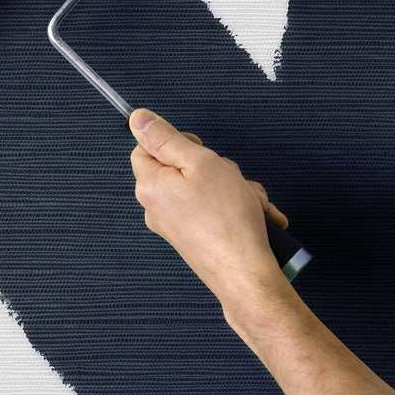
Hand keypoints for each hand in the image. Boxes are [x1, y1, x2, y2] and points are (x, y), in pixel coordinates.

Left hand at [129, 108, 287, 308]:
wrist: (247, 275)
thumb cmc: (226, 220)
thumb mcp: (199, 161)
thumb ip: (165, 137)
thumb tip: (138, 118)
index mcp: (150, 185)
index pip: (145, 147)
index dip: (174, 141)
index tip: (198, 149)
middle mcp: (156, 207)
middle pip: (179, 166)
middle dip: (213, 166)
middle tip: (230, 177)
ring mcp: (175, 225)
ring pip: (202, 187)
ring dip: (231, 187)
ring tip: (249, 201)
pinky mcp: (194, 237)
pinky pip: (211, 209)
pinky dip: (235, 207)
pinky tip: (256, 215)